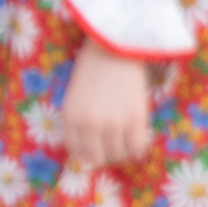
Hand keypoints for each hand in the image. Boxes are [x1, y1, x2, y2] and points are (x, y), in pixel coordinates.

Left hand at [61, 39, 154, 171]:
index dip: (86, 154)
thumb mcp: (75, 97)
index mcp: (70, 117)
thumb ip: (78, 123)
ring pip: (118, 154)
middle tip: (111, 144)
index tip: (94, 149)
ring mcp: (113, 123)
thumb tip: (87, 155)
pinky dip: (137, 149)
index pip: (76, 151)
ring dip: (121, 150)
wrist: (113, 49)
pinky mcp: (135, 119)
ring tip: (123, 137)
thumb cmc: (91, 70)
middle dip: (104, 154)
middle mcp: (89, 124)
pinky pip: (137, 148)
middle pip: (97, 157)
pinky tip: (136, 138)